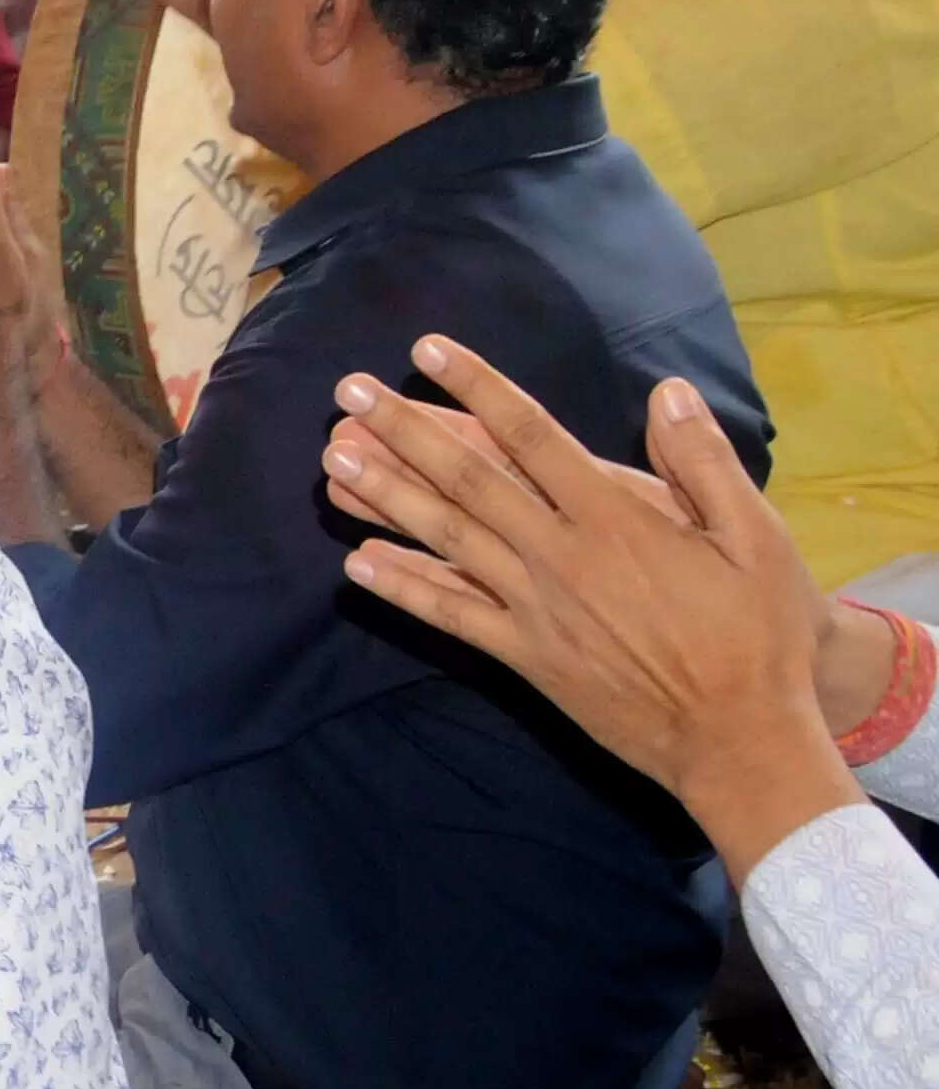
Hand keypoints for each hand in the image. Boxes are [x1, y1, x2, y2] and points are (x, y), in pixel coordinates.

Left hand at [321, 338, 864, 877]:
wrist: (739, 737)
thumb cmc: (757, 634)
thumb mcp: (756, 538)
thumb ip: (704, 461)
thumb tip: (668, 391)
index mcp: (615, 519)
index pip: (530, 436)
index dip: (476, 388)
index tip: (429, 351)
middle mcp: (562, 557)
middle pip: (469, 480)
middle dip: (405, 431)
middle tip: (350, 391)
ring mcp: (536, 609)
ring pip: (447, 540)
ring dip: (386, 497)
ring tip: (332, 459)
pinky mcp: (525, 656)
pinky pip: (452, 616)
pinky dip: (403, 589)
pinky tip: (357, 564)